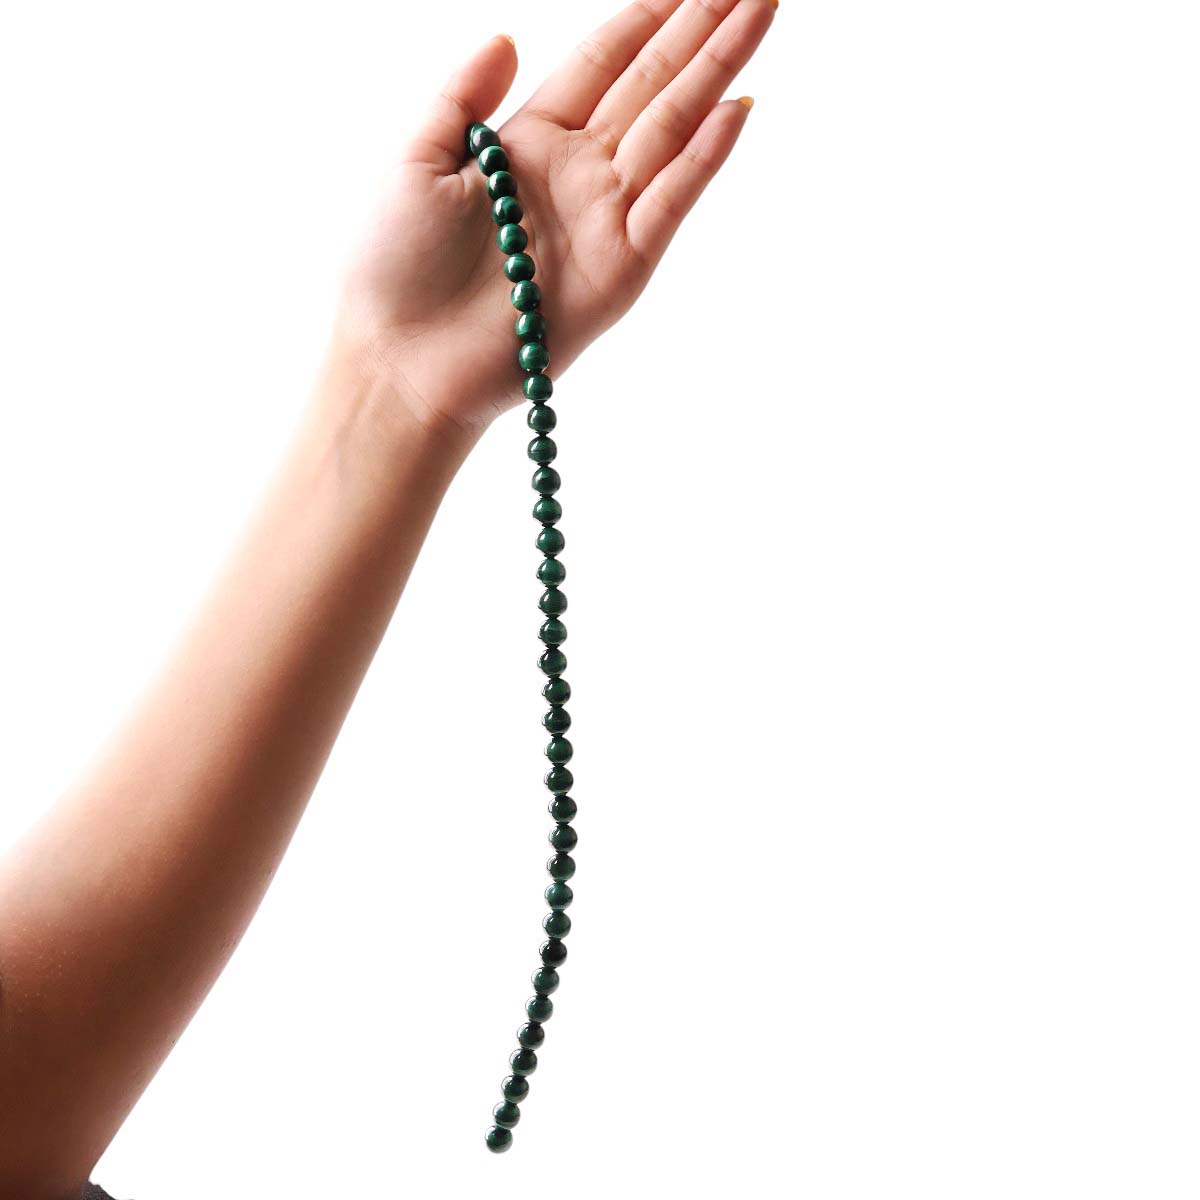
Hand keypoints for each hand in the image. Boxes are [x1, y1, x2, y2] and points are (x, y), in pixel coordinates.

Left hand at [334, 0, 775, 437]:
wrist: (401, 361)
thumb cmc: (393, 266)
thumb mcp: (414, 159)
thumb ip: (463, 96)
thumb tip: (508, 35)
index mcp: (529, 142)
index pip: (603, 62)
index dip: (647, 15)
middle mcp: (576, 174)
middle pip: (652, 85)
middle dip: (703, 28)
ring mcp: (604, 221)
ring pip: (673, 130)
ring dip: (718, 72)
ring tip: (761, 11)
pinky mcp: (620, 272)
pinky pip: (669, 203)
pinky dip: (703, 158)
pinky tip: (736, 107)